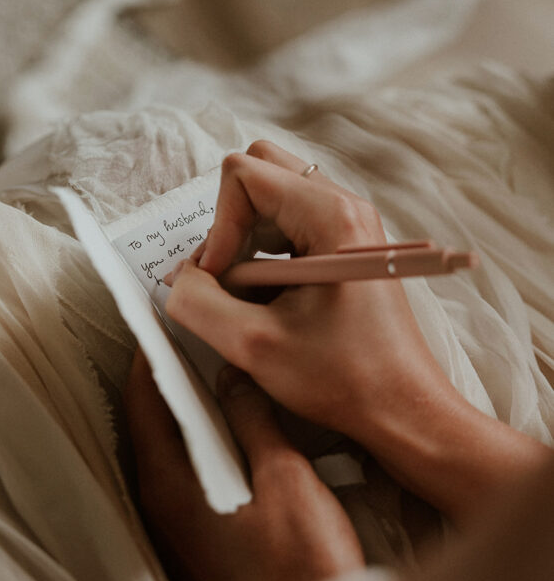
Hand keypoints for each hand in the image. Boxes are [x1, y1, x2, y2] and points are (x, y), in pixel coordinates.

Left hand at [123, 348, 363, 580]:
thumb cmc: (302, 561)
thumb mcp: (285, 478)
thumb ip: (253, 421)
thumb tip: (232, 377)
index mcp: (170, 485)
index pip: (143, 403)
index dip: (150, 356)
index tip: (161, 319)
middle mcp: (161, 505)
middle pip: (152, 424)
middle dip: (168, 376)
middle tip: (193, 333)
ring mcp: (177, 526)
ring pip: (170, 448)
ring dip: (185, 408)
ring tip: (212, 365)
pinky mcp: (198, 538)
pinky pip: (188, 472)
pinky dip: (200, 439)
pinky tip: (231, 424)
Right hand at [165, 141, 546, 524]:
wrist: (402, 409)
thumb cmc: (344, 378)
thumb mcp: (253, 346)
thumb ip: (197, 303)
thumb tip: (177, 279)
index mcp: (331, 216)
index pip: (243, 176)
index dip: (218, 227)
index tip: (220, 280)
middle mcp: (344, 207)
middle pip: (260, 172)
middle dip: (229, 222)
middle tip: (228, 277)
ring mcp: (348, 225)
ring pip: (272, 199)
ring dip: (246, 242)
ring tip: (248, 297)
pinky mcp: (345, 247)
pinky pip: (289, 226)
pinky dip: (265, 256)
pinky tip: (270, 303)